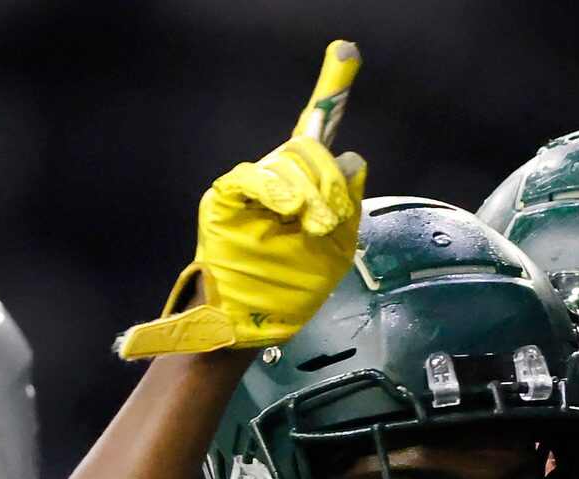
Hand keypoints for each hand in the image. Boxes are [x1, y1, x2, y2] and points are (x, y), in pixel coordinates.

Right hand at [117, 43, 366, 359]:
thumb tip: (353, 158)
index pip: (318, 131)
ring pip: (289, 160)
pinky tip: (289, 210)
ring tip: (311, 227)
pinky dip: (275, 190)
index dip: (332, 88)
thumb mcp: (335, 250)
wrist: (250, 326)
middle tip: (329, 221)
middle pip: (311, 149)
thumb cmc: (288, 292)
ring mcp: (250, 189)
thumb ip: (346, 205)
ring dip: (310, 194)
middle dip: (330, 182)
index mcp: (304, 188)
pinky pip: (252, 177)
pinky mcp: (225, 199)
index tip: (346, 52)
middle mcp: (278, 180)